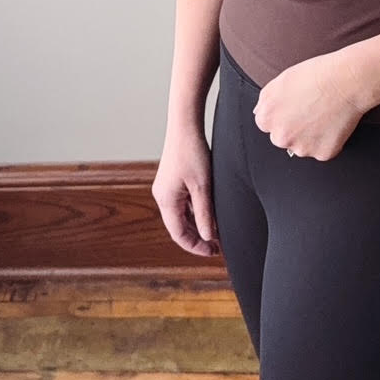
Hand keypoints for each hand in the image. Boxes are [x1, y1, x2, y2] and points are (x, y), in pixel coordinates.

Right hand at [151, 127, 221, 256]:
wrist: (185, 126)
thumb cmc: (192, 152)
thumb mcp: (203, 186)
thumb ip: (205, 213)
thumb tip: (208, 236)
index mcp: (166, 200)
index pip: (179, 234)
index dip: (195, 246)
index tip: (213, 252)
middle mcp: (162, 196)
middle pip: (178, 227)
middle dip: (197, 238)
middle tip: (216, 246)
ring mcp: (166, 188)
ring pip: (181, 216)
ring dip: (196, 225)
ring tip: (215, 232)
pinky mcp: (172, 181)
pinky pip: (182, 204)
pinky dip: (194, 212)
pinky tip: (209, 213)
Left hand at [252, 50, 368, 160]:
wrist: (346, 81)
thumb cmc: (316, 75)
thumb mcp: (280, 80)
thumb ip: (265, 100)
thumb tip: (260, 113)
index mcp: (266, 119)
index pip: (267, 124)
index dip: (283, 114)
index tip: (296, 107)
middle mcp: (280, 138)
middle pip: (283, 138)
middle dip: (294, 128)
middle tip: (312, 110)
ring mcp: (301, 148)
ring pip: (303, 147)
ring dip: (311, 136)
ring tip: (324, 114)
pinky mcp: (322, 154)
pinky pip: (323, 151)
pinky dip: (328, 140)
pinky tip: (334, 123)